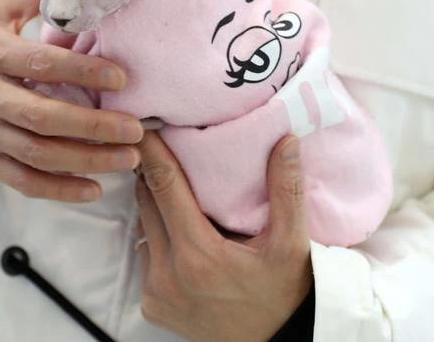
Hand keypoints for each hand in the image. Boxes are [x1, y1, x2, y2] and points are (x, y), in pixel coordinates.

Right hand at [0, 0, 143, 201]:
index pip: (39, 64)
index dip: (82, 72)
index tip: (121, 78)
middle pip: (42, 117)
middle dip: (93, 126)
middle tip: (136, 129)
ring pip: (37, 154)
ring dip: (86, 160)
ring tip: (128, 157)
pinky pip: (22, 181)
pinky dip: (59, 189)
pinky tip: (93, 189)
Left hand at [135, 133, 311, 341]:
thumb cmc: (284, 292)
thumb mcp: (292, 244)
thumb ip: (286, 190)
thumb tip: (286, 141)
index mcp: (200, 254)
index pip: (164, 187)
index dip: (151, 153)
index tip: (142, 127)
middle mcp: (169, 274)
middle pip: (147, 205)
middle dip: (152, 176)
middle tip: (161, 150)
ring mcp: (156, 293)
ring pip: (143, 230)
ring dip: (155, 210)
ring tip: (176, 194)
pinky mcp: (151, 307)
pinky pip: (145, 258)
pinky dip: (157, 242)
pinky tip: (180, 237)